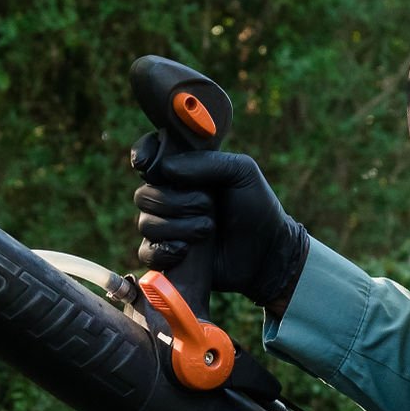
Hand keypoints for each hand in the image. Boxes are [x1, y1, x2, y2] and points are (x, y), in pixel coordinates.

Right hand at [132, 144, 308, 316]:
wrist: (266, 252)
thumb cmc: (257, 208)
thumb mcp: (242, 172)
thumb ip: (207, 162)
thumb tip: (165, 169)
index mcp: (184, 170)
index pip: (148, 154)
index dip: (143, 156)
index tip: (148, 165)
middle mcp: (170, 197)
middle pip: (143, 195)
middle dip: (174, 201)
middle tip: (207, 206)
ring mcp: (166, 227)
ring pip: (145, 224)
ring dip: (177, 227)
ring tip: (207, 230)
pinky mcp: (167, 256)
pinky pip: (146, 253)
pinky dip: (165, 251)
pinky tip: (187, 250)